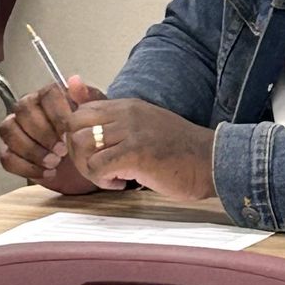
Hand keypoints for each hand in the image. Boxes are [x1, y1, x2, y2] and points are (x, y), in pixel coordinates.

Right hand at [0, 80, 105, 195]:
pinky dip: (26, 168)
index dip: (57, 113)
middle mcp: (28, 109)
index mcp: (49, 96)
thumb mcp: (96, 119)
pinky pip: (7, 157)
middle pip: (23, 111)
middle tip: (62, 150)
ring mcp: (15, 130)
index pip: (46, 94)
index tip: (69, 131)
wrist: (84, 167)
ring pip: (9, 131)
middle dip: (43, 133)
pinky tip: (47, 173)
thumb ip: (88, 99)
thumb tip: (74, 81)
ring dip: (32, 150)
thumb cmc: (88, 139)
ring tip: (54, 163)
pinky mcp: (10, 152)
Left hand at [67, 99, 217, 201]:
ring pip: (82, 146)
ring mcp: (131, 132)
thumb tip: (86, 100)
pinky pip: (98, 166)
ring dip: (89, 168)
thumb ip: (117, 122)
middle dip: (77, 153)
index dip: (77, 137)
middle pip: (73, 126)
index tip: (93, 154)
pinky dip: (102, 180)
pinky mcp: (136, 154)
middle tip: (97, 169)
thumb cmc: (179, 150)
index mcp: (127, 106)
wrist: (211, 162)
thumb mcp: (145, 127)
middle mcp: (126, 114)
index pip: (80, 110)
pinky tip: (121, 184)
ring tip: (111, 178)